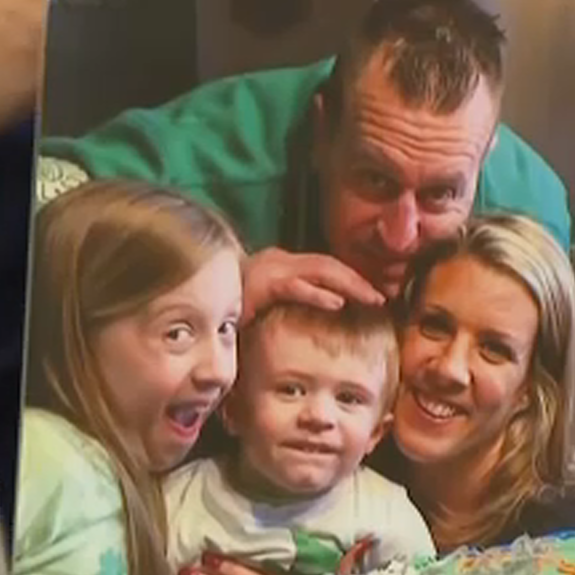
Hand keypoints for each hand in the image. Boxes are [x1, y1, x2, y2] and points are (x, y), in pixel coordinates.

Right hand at [240, 248, 384, 323]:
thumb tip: (321, 314)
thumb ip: (290, 304)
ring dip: (349, 284)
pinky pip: (294, 286)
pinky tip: (337, 303)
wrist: (191, 295)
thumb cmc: (228, 308)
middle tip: (383, 297)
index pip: (324, 266)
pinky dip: (317, 294)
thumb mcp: (265, 305)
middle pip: (328, 265)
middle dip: (358, 280)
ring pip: (318, 270)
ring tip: (371, 298)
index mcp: (282, 264)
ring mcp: (270, 269)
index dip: (351, 278)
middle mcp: (278, 260)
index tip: (374, 294)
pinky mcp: (260, 283)